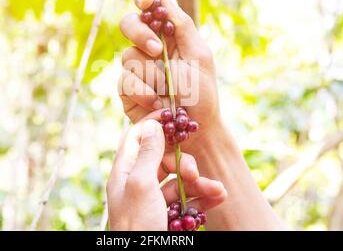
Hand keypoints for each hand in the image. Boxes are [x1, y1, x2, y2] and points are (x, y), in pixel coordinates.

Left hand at [107, 119, 226, 230]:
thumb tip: (153, 124)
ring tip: (217, 190)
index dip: (154, 124)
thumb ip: (148, 154)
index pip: (136, 137)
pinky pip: (188, 200)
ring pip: (180, 180)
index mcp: (125, 172)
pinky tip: (217, 199)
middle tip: (194, 173)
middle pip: (163, 159)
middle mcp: (138, 183)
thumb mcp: (142, 186)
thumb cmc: (138, 226)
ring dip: (200, 183)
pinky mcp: (169, 215)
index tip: (175, 115)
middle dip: (184, 163)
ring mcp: (154, 200)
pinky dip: (203, 198)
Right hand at [118, 0, 221, 155]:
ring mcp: (136, 70)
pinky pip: (124, 82)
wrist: (193, 131)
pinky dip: (142, 92)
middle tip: (157, 51)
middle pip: (129, 25)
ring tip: (167, 91)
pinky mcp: (127, 91)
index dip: (144, 0)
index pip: (150, 10)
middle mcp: (149, 50)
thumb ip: (183, 26)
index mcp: (168, 36)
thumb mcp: (200, 56)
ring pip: (127, 56)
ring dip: (150, 74)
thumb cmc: (202, 94)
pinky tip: (157, 104)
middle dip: (140, 34)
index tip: (145, 1)